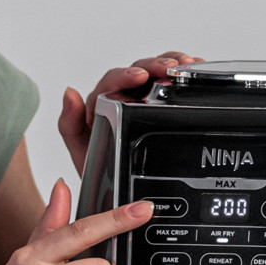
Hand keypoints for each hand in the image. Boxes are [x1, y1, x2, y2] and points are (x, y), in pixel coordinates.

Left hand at [59, 51, 203, 173]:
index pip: (113, 82)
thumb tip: (70, 94)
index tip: (140, 77)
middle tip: (171, 69)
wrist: (124, 198)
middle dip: (155, 66)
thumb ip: (71, 125)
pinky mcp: (163, 108)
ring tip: (188, 65)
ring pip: (157, 74)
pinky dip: (185, 76)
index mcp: (103, 105)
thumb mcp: (83, 154)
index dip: (126, 76)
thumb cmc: (104, 176)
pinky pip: (173, 86)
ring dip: (173, 66)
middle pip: (139, 71)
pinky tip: (195, 70)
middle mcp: (124, 98)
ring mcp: (146, 102)